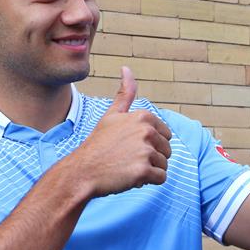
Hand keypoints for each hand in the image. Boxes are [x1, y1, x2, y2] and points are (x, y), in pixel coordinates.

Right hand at [71, 66, 171, 196]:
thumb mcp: (111, 115)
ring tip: (127, 167)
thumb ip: (125, 93)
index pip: (165, 135)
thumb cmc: (98, 145)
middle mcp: (147, 131)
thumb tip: (126, 68)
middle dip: (151, 158)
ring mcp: (145, 151)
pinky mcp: (144, 170)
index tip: (129, 146)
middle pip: (166, 150)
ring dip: (149, 170)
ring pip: (164, 165)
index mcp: (143, 116)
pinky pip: (161, 178)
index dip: (149, 144)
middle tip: (127, 158)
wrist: (82, 171)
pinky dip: (148, 181)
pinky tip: (130, 177)